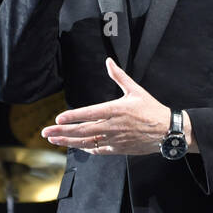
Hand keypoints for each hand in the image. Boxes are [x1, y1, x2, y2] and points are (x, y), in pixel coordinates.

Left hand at [41, 57, 173, 155]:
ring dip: (69, 141)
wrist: (167, 131)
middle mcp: (113, 126)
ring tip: (54, 140)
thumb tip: (108, 61)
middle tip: (46, 132)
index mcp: (115, 110)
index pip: (89, 113)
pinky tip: (76, 146)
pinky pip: (98, 150)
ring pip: (87, 142)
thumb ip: (119, 76)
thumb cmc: (151, 109)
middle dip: (62, 132)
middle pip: (83, 131)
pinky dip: (86, 148)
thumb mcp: (136, 90)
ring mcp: (115, 139)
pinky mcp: (118, 149)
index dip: (72, 117)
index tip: (58, 119)